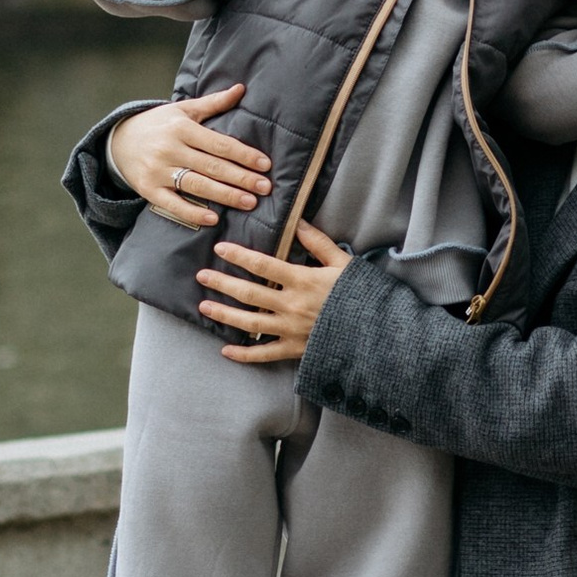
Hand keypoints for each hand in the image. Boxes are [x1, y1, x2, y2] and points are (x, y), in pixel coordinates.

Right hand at [107, 86, 271, 232]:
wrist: (118, 141)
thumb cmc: (159, 124)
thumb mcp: (183, 109)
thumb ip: (213, 103)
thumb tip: (241, 89)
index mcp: (182, 128)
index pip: (219, 143)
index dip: (244, 154)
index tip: (265, 165)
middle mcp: (170, 149)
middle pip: (212, 166)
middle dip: (241, 178)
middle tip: (266, 188)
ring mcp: (158, 171)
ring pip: (197, 185)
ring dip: (225, 196)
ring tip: (250, 202)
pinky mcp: (148, 190)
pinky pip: (172, 204)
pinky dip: (193, 212)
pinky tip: (213, 218)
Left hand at [199, 227, 350, 365]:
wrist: (375, 333)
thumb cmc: (360, 295)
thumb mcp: (343, 264)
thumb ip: (318, 243)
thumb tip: (298, 222)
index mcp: (302, 281)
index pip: (263, 265)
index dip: (239, 256)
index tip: (221, 249)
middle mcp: (291, 305)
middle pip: (248, 293)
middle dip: (222, 283)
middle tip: (201, 276)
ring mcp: (290, 330)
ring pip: (249, 323)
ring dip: (224, 315)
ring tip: (204, 307)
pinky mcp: (294, 350)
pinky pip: (264, 354)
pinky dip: (244, 354)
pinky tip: (226, 350)